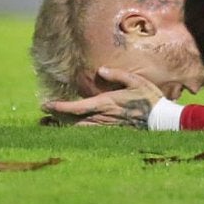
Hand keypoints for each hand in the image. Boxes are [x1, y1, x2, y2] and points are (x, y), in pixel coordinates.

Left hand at [41, 68, 163, 128]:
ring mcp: (106, 126)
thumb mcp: (136, 81)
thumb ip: (117, 75)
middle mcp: (102, 117)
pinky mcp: (110, 132)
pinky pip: (89, 133)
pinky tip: (71, 129)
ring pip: (79, 129)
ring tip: (50, 124)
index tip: (46, 105)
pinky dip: (77, 131)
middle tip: (42, 115)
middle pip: (73, 121)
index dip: (59, 107)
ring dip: (64, 126)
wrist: (160, 120)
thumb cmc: (149, 98)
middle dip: (56, 118)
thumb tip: (101, 70)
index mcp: (105, 103)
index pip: (76, 107)